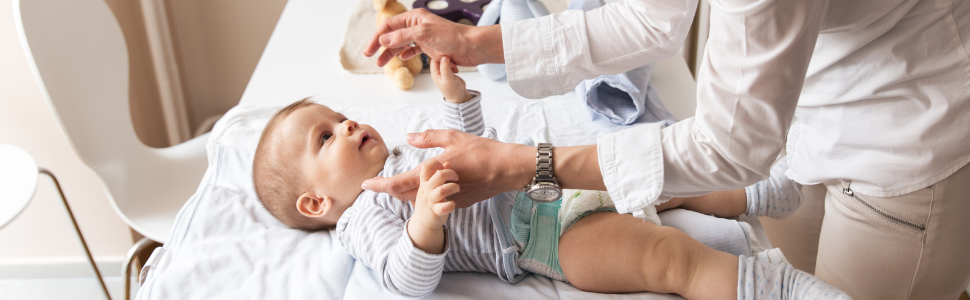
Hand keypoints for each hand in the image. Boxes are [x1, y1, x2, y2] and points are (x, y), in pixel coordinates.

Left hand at [362, 129, 535, 207]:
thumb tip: (408, 137)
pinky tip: (423, 188)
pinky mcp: (458, 203)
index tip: (365, 185)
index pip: (398, 182)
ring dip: (406, 194)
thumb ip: (429, 137)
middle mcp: (437, 189)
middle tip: (376, 184)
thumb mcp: (453, 137)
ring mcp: (448, 198)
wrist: (506, 169)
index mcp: (432, 172)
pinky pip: (435, 201)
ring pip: (419, 200)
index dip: (379, 185)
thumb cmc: (481, 150)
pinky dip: (424, 195)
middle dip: (389, 190)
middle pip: (404, 195)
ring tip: (395, 185)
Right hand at [363, 8, 503, 67]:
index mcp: (414, 17)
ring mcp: (423, 36)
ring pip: (402, 44)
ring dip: (391, 53)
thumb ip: (402, 37)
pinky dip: (406, 54)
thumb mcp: (423, 34)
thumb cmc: (451, 37)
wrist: (471, 47)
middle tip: (371, 57)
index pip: (389, 25)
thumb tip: (383, 40)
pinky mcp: (430, 47)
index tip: (369, 50)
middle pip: (393, 35)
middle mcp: (418, 25)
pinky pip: (413, 49)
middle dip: (381, 46)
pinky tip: (402, 59)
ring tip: (382, 64)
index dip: (377, 37)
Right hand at [413, 160, 458, 228]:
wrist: (423, 223)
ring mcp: (431, 202)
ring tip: (457, 189)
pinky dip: (451, 205)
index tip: (443, 167)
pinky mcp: (436, 212)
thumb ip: (437, 175)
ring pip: (442, 190)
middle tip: (456, 177)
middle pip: (439, 176)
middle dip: (450, 173)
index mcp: (424, 183)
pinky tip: (453, 204)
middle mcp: (426, 191)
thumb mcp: (430, 188)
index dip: (435, 163)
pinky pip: (444, 207)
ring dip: (453, 187)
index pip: (426, 168)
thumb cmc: (430, 201)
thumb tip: (447, 163)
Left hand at [430, 56, 471, 102]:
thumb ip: (445, 68)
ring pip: (445, 62)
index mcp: (435, 74)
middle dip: (447, 60)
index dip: (441, 57)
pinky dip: (454, 66)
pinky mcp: (449, 73)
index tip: (450, 59)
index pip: (434, 60)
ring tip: (456, 69)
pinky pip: (449, 65)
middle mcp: (438, 72)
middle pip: (439, 60)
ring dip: (451, 63)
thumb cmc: (452, 89)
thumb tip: (444, 57)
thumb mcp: (448, 78)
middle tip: (454, 65)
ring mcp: (443, 73)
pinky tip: (457, 71)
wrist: (459, 96)